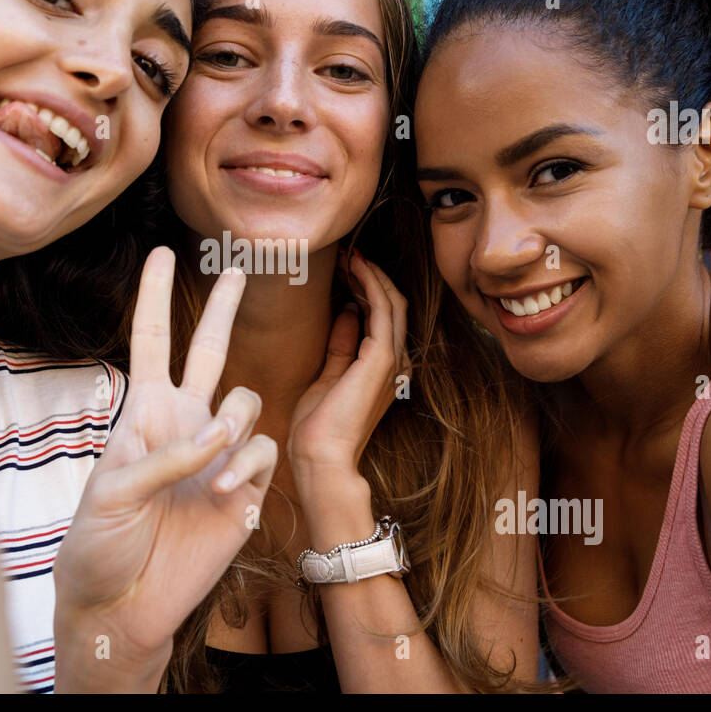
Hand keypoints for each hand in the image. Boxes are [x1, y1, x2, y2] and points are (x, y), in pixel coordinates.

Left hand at [53, 247, 276, 688]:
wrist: (124, 602)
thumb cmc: (99, 544)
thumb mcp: (110, 492)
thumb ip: (163, 456)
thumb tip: (218, 435)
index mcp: (143, 414)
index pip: (151, 342)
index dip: (156, 297)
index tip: (161, 254)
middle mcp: (184, 424)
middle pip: (208, 350)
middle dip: (223, 308)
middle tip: (239, 267)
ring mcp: (217, 455)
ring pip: (246, 399)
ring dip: (234, 418)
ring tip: (214, 457)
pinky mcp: (243, 487)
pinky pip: (262, 451)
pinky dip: (246, 464)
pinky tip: (225, 491)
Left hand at [287, 249, 410, 486]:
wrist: (320, 458)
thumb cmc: (317, 428)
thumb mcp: (327, 377)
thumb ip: (341, 345)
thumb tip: (346, 312)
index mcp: (382, 369)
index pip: (381, 318)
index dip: (366, 288)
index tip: (345, 267)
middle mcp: (394, 363)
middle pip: (392, 306)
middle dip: (370, 276)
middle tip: (348, 253)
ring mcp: (391, 361)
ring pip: (391, 303)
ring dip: (371, 275)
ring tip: (350, 254)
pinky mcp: (381, 359)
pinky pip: (383, 311)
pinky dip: (370, 285)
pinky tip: (355, 268)